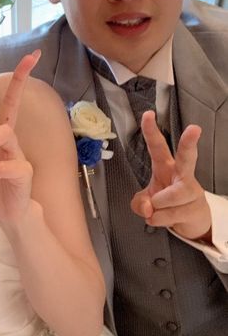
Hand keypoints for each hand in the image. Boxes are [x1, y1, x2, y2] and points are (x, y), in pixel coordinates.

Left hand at [130, 111, 210, 239]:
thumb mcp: (144, 202)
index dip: (151, 131)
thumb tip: (149, 208)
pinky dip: (159, 219)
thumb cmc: (165, 203)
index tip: (148, 115)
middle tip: (194, 128)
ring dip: (158, 205)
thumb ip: (139, 203)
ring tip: (156, 209)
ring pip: (171, 195)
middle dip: (189, 143)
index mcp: (165, 166)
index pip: (158, 146)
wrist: (190, 221)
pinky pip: (171, 214)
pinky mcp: (196, 208)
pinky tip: (162, 218)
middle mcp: (181, 175)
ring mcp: (191, 190)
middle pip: (186, 157)